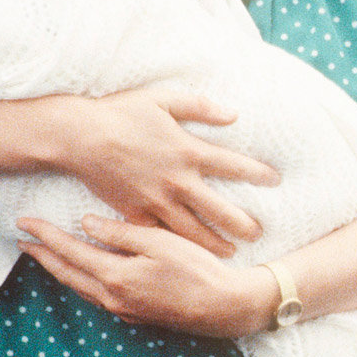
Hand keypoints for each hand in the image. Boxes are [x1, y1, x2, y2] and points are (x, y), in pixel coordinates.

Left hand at [17, 214, 280, 336]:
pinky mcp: (136, 314)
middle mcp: (113, 297)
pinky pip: (97, 296)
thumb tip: (86, 224)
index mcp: (116, 276)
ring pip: (80, 288)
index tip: (24, 222)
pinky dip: (82, 281)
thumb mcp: (160, 242)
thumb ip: (121, 234)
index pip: (70, 252)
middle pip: (67, 274)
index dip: (45, 236)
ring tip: (47, 255)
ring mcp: (124, 309)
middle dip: (43, 256)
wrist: (226, 307)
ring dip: (60, 270)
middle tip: (23, 239)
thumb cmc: (198, 269)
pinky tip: (85, 273)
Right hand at [50, 86, 278, 256]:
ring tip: (231, 252)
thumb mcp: (164, 100)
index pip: (235, 166)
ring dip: (215, 243)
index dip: (259, 174)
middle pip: (220, 210)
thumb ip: (200, 107)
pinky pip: (161, 236)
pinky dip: (176, 247)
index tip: (276, 180)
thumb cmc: (121, 113)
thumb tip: (233, 114)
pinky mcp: (135, 214)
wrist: (80, 137)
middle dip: (244, 224)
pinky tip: (187, 256)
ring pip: (194, 231)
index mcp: (189, 151)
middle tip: (260, 233)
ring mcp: (157, 201)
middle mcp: (178, 181)